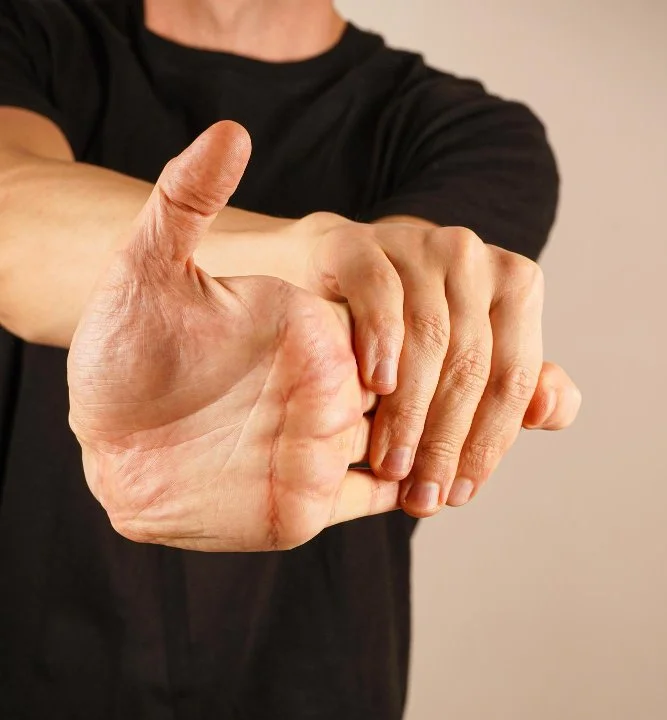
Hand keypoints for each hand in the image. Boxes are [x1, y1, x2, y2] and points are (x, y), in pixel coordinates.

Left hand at [68, 123, 398, 551]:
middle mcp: (328, 374)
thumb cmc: (122, 347)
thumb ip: (184, 202)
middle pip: (415, 375)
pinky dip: (403, 495)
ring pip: (411, 434)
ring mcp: (325, 434)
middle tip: (425, 425)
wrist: (105, 433)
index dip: (389, 334)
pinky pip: (375, 495)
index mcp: (306, 317)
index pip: (379, 304)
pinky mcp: (317, 494)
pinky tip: (426, 494)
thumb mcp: (147, 269)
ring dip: (440, 445)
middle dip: (437, 397)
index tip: (375, 375)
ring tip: (447, 469)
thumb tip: (230, 132)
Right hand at [291, 213, 581, 516]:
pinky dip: (382, 343)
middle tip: (423, 496)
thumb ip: (520, 390)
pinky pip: (380, 295)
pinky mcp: (365, 244)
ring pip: (427, 336)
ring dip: (410, 413)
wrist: (340, 275)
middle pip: (470, 363)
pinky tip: (377, 387)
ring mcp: (420, 246)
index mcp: (515, 287)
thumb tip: (549, 409)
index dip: (490, 442)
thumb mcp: (473, 359)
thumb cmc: (414, 331)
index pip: (514, 376)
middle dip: (446, 441)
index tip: (460, 495)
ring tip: (393, 465)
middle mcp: (474, 260)